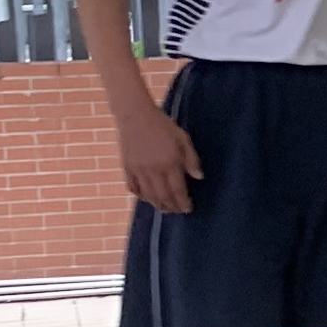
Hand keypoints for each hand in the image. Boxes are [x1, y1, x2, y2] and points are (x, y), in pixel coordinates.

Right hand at [119, 98, 202, 213]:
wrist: (135, 115)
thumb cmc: (163, 125)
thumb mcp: (183, 139)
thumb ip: (191, 159)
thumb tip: (199, 177)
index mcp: (169, 163)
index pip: (178, 190)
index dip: (183, 202)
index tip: (188, 208)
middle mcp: (153, 170)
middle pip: (162, 196)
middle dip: (171, 207)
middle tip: (178, 211)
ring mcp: (137, 170)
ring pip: (148, 195)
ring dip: (157, 205)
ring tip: (165, 208)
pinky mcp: (126, 167)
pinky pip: (133, 187)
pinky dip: (141, 196)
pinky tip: (147, 198)